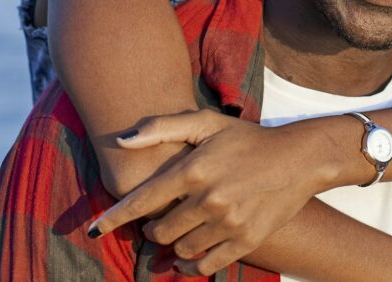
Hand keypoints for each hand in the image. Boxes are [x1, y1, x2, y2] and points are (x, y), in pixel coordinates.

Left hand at [87, 109, 325, 276]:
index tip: (92, 229)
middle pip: (160, 230)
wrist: (299, 159)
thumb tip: (121, 140)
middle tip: (157, 223)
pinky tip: (187, 261)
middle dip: (152, 229)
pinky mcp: (246, 240)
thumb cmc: (247, 139)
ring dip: (172, 247)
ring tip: (176, 235)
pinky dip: (191, 267)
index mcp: (194, 169)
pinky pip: (207, 265)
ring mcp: (229, 222)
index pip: (143, 199)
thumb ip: (161, 128)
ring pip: (182, 249)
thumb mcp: (206, 123)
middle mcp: (209, 198)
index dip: (113, 216)